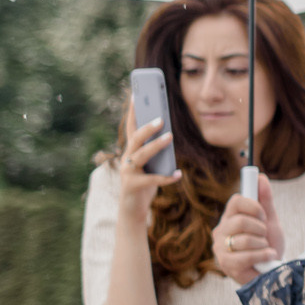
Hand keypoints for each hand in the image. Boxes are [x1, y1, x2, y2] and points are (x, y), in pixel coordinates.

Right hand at [112, 105, 178, 225]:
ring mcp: (127, 172)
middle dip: (147, 127)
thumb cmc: (144, 183)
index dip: (133, 112)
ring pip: (141, 155)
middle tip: (162, 118)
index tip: (136, 94)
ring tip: (171, 137)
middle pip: (135, 139)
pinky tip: (178, 174)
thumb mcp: (151, 164)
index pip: (130, 127)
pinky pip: (152, 180)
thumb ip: (156, 151)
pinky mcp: (132, 186)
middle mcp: (126, 158)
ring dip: (156, 146)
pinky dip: (166, 177)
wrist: (132, 209)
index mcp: (131, 150)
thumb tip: (169, 134)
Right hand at [211, 174, 284, 283]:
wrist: (272, 272)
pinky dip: (264, 255)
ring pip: (244, 239)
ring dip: (263, 245)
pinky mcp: (226, 264)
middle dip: (260, 229)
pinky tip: (268, 258)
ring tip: (265, 249)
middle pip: (241, 221)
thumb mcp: (269, 221)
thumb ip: (265, 201)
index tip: (263, 215)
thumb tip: (261, 177)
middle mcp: (221, 231)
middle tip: (265, 236)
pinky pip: (247, 255)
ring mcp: (220, 248)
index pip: (236, 201)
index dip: (254, 206)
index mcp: (230, 217)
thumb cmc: (268, 245)